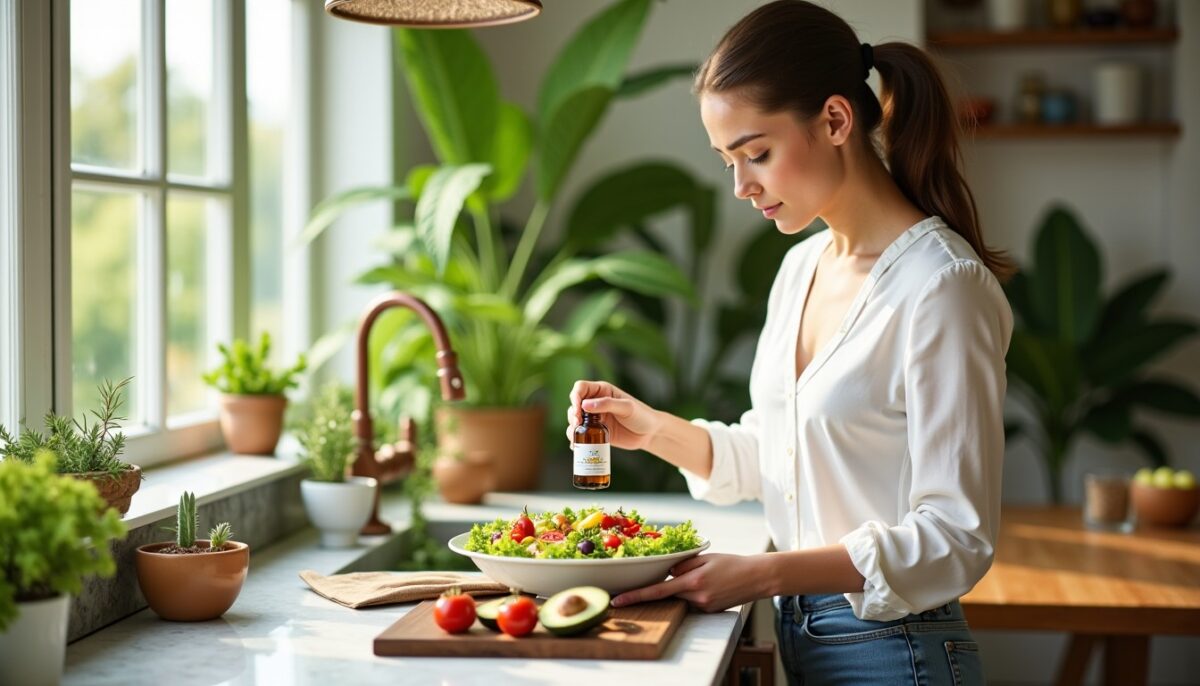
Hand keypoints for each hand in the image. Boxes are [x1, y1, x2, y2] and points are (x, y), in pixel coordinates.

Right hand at [566, 380, 661, 450]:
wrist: (650, 434)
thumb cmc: (642, 415)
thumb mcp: (627, 407)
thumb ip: (608, 404)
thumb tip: (585, 405)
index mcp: (602, 391)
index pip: (581, 388)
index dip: (575, 396)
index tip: (578, 409)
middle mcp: (595, 403)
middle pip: (574, 404)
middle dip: (573, 414)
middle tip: (577, 424)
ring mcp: (595, 418)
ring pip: (574, 420)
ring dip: (572, 427)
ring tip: (576, 437)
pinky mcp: (596, 432)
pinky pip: (581, 434)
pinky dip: (576, 439)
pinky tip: (576, 445)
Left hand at [610, 554, 767, 612]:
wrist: (757, 577)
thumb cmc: (731, 563)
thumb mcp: (705, 558)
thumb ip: (682, 564)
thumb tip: (666, 572)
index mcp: (693, 581)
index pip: (657, 591)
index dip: (635, 596)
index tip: (618, 601)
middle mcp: (696, 597)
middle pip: (668, 594)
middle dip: (668, 585)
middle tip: (683, 574)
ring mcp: (703, 607)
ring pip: (680, 598)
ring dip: (683, 588)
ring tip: (707, 577)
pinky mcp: (709, 612)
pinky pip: (691, 602)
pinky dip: (692, 593)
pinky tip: (710, 584)